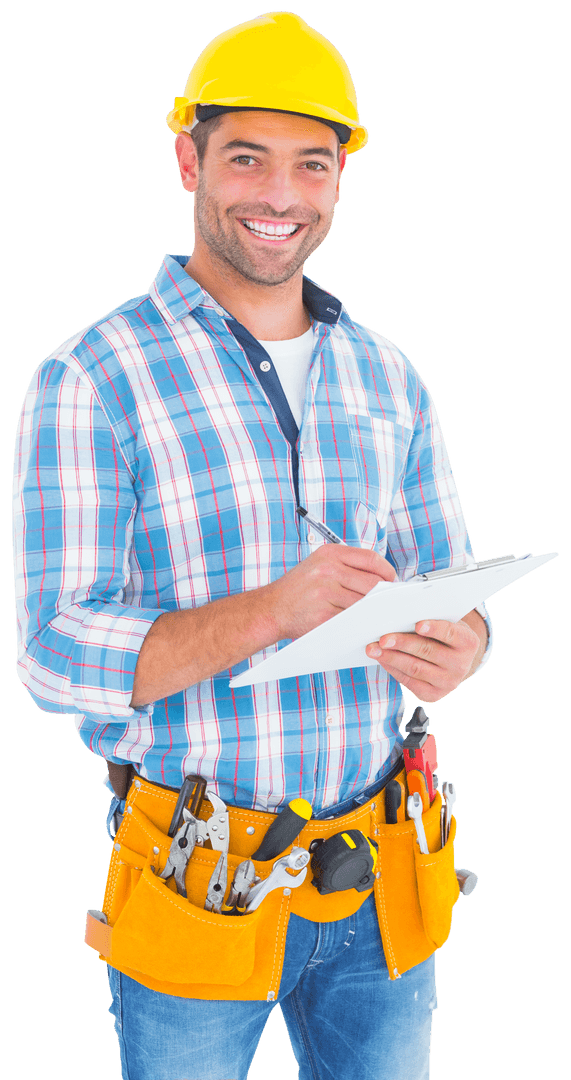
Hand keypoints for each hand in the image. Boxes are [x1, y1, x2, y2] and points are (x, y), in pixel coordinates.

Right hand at [267, 544, 395, 640]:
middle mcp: (327, 570)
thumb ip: (347, 567)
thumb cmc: (298, 589)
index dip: (387, 571)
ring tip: (374, 614)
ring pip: (364, 603)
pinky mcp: (323, 615)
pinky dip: (359, 623)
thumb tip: (382, 578)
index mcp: (329, 554)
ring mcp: (325, 593)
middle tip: (387, 602)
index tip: (391, 581)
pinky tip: (359, 623)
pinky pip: (352, 620)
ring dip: (372, 611)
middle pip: (372, 583)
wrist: (270, 609)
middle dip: (383, 595)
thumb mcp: (319, 565)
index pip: (371, 559)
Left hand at [365, 618, 481, 702]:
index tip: (418, 624)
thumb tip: (398, 618)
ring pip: (415, 668)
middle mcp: (461, 665)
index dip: (434, 628)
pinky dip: (393, 669)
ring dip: (391, 658)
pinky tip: (382, 660)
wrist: (454, 661)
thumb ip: (429, 620)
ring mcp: (448, 683)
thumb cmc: (444, 635)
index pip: (451, 633)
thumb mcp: (445, 623)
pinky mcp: (433, 695)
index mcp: (468, 642)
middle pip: (428, 651)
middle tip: (382, 638)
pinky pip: (409, 682)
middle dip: (402, 644)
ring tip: (373, 650)